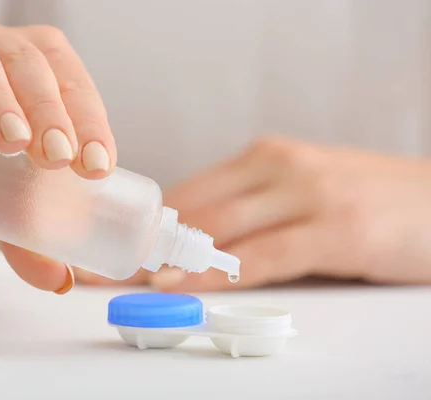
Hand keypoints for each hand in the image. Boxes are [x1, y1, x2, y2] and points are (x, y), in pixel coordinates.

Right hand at [0, 22, 115, 294]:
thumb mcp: (16, 217)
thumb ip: (36, 242)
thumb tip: (61, 281)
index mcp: (43, 81)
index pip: (74, 85)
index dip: (91, 120)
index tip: (96, 166)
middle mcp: (0, 63)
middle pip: (31, 65)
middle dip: (51, 111)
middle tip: (56, 158)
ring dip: (3, 99)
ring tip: (12, 144)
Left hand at [78, 136, 430, 290]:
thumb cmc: (365, 198)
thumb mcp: (301, 191)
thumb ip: (252, 211)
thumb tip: (196, 244)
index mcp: (266, 157)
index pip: (190, 192)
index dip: (147, 224)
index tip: (114, 247)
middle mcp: (280, 167)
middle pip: (195, 210)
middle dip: (146, 245)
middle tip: (105, 269)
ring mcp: (308, 194)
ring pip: (221, 230)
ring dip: (172, 260)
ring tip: (130, 282)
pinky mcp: (337, 228)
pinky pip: (264, 255)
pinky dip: (221, 274)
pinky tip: (189, 285)